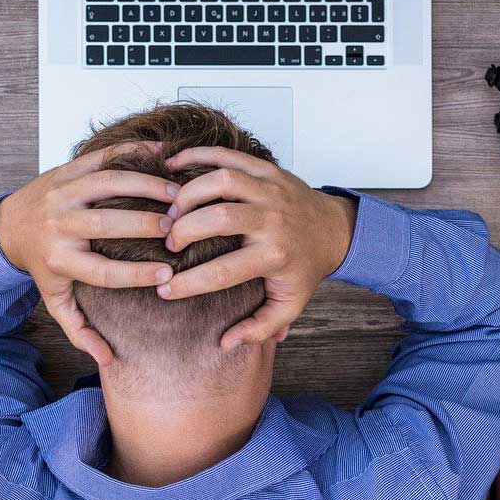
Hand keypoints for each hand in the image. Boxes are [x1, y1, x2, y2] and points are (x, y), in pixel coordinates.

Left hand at [0, 142, 178, 364]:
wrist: (9, 223)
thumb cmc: (41, 263)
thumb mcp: (54, 298)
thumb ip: (78, 328)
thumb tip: (106, 358)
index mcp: (60, 260)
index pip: (103, 271)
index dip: (137, 274)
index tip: (168, 274)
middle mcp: (59, 225)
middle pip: (107, 224)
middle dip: (146, 225)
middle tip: (178, 228)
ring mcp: (63, 192)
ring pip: (107, 184)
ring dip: (145, 185)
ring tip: (176, 193)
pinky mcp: (69, 168)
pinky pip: (104, 157)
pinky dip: (135, 152)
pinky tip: (164, 155)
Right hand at [157, 147, 356, 349]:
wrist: (335, 230)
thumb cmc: (305, 269)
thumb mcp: (289, 305)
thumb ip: (259, 328)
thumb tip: (225, 344)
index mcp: (274, 256)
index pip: (222, 272)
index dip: (188, 283)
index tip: (164, 290)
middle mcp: (272, 220)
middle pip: (218, 218)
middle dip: (183, 231)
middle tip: (168, 243)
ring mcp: (270, 190)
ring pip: (221, 181)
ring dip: (188, 194)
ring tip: (171, 211)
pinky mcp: (266, 169)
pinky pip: (227, 155)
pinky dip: (196, 156)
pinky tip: (172, 166)